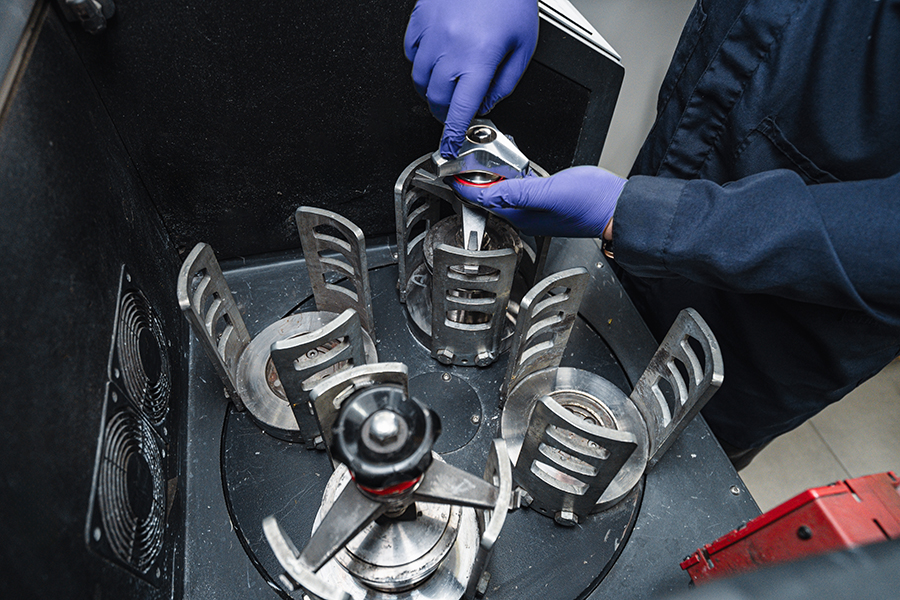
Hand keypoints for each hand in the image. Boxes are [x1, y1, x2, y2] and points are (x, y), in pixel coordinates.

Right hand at [404, 0, 538, 156]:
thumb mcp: (523, 46)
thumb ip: (505, 82)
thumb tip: (487, 104)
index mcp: (480, 60)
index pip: (461, 110)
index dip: (453, 134)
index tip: (450, 147)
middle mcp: (452, 49)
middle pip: (436, 99)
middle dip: (443, 113)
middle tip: (453, 112)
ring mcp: (432, 33)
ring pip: (419, 79)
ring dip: (431, 90)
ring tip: (447, 83)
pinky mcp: (420, 19)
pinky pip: (410, 52)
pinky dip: (419, 62)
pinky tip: (435, 58)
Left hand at [453, 166, 626, 237]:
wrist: (618, 206)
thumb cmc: (591, 202)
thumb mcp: (549, 192)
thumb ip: (517, 192)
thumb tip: (489, 191)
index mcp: (522, 217)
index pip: (483, 201)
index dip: (464, 187)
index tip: (450, 174)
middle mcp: (526, 216)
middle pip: (490, 198)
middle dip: (474, 181)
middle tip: (461, 164)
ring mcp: (536, 209)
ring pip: (505, 192)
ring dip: (492, 177)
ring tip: (481, 160)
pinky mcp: (548, 200)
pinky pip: (520, 188)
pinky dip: (511, 176)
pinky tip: (512, 164)